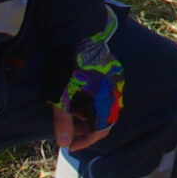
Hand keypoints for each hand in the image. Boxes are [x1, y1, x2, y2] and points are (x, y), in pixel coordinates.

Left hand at [53, 21, 123, 152]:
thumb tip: (65, 143)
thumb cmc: (66, 63)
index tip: (70, 146)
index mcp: (106, 98)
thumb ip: (64, 120)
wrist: (74, 30)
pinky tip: (77, 100)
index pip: (102, 129)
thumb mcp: (61, 94)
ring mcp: (115, 77)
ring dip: (89, 115)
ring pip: (105, 105)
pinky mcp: (111, 68)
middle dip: (86, 129)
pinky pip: (105, 93)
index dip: (86, 141)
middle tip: (68, 132)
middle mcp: (115, 90)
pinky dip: (92, 102)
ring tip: (70, 117)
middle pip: (105, 119)